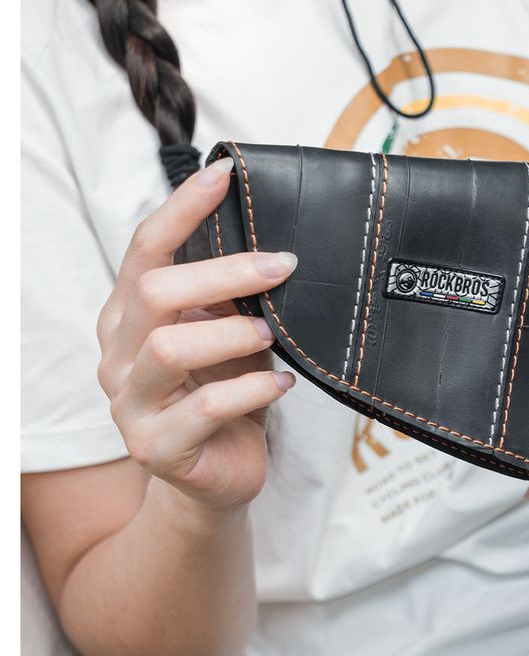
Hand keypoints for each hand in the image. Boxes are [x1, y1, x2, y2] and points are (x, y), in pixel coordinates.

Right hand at [97, 158, 297, 512]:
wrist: (217, 480)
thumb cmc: (226, 400)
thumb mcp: (228, 340)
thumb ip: (230, 300)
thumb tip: (273, 248)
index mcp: (129, 318)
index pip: (144, 249)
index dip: (182, 209)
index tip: (225, 174)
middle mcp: (119, 356)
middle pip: (155, 292)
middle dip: (224, 272)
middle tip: (281, 268)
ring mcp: (130, 404)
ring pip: (171, 348)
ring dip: (232, 334)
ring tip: (272, 335)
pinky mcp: (156, 447)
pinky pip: (205, 408)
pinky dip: (253, 391)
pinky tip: (282, 386)